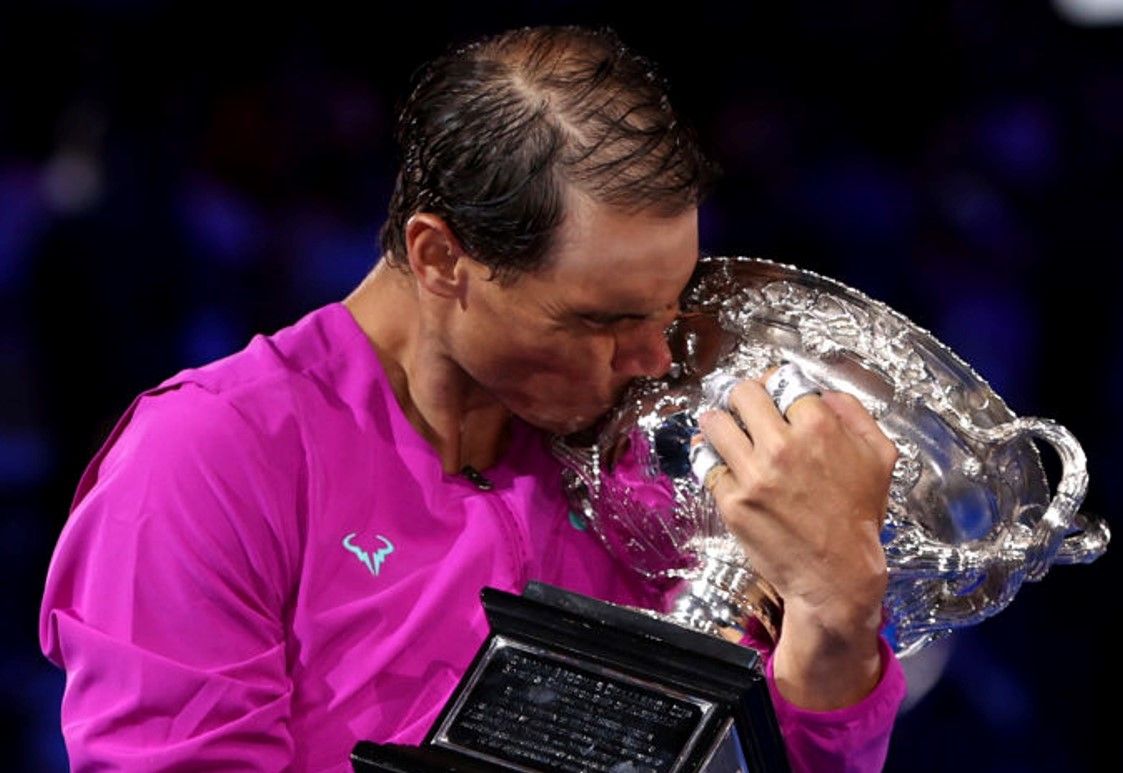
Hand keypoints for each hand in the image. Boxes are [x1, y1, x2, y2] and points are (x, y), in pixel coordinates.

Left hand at [698, 371, 897, 708]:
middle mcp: (782, 447)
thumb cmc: (858, 518)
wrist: (836, 575)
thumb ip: (854, 414)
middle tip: (745, 408)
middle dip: (744, 397)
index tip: (773, 394)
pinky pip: (707, 464)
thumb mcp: (879, 457)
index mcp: (819, 428)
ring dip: (718, 422)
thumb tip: (822, 393)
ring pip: (715, 423)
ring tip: (724, 428)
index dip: (776, 385)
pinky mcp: (732, 502)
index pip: (782, 381)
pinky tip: (722, 462)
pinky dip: (712, 460)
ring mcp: (752, 475)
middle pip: (742, 393)